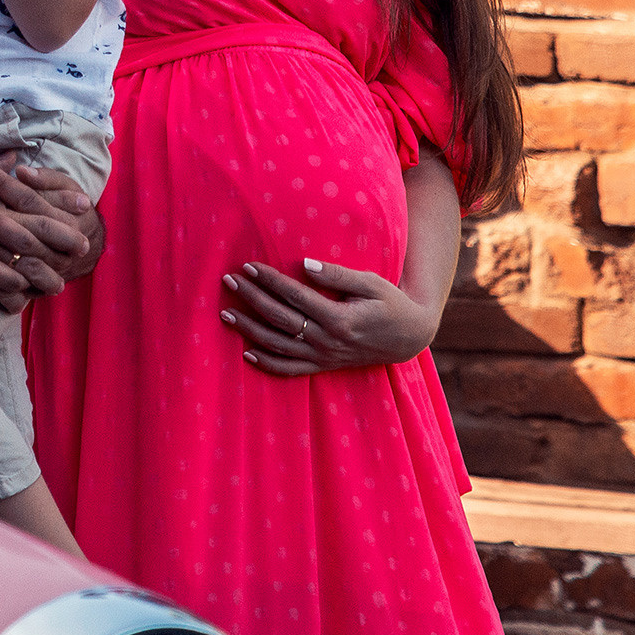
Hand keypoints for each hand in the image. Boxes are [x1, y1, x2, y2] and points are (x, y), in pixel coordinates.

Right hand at [0, 154, 92, 311]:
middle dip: (63, 238)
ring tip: (61, 282)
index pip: (33, 196)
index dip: (60, 202)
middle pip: (35, 229)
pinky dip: (12, 292)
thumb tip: (15, 157)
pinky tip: (23, 299)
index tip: (82, 205)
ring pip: (21, 260)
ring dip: (44, 273)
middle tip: (84, 246)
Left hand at [220, 258, 436, 376]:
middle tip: (229, 280)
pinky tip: (246, 352)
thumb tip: (304, 263)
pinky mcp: (324, 366)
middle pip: (279, 318)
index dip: (269, 280)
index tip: (248, 266)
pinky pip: (290, 370)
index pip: (294, 296)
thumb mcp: (371, 284)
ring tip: (226, 314)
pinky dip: (267, 364)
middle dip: (251, 298)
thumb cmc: (390, 304)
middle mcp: (327, 340)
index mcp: (338, 318)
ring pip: (278, 345)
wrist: (409, 337)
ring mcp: (324, 356)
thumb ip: (337, 275)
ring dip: (249, 330)